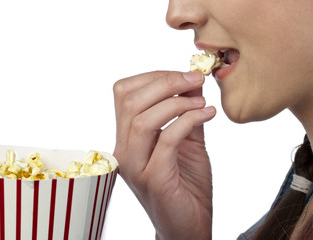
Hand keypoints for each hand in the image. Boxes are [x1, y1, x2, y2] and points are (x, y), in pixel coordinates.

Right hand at [113, 71, 215, 239]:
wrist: (188, 227)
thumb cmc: (186, 185)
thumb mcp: (187, 141)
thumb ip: (186, 113)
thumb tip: (193, 81)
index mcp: (127, 138)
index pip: (124, 93)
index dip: (153, 77)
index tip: (184, 74)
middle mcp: (124, 150)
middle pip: (129, 101)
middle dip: (166, 82)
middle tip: (195, 79)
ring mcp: (135, 166)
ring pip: (143, 119)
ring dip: (177, 102)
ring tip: (201, 101)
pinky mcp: (153, 178)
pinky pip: (167, 139)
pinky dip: (189, 120)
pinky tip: (207, 115)